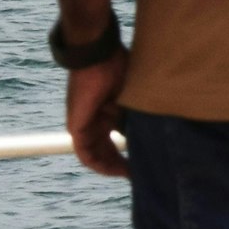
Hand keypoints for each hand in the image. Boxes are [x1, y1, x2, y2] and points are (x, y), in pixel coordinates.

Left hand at [65, 50, 129, 176]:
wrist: (97, 54)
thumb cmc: (116, 65)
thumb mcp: (132, 93)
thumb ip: (137, 112)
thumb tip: (152, 131)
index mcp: (106, 110)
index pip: (114, 137)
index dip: (126, 151)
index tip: (141, 161)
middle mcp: (93, 118)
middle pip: (105, 148)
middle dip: (120, 163)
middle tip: (136, 173)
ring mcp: (83, 122)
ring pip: (95, 154)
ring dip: (110, 166)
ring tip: (128, 174)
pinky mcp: (76, 125)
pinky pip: (84, 153)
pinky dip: (98, 164)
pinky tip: (114, 170)